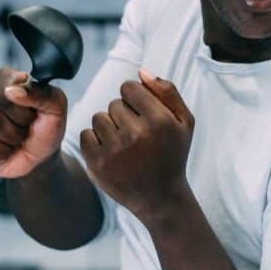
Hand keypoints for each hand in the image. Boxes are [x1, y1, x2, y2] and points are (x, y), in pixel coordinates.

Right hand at [0, 67, 68, 177]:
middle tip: (21, 133)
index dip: (22, 115)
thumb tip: (13, 90)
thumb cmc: (45, 129)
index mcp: (6, 78)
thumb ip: (43, 94)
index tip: (31, 117)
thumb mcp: (57, 110)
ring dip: (2, 149)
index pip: (6, 96)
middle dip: (13, 135)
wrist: (38, 156)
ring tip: (9, 142)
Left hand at [80, 68, 195, 221]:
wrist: (161, 198)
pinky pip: (86, 134)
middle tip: (137, 134)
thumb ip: (167, 91)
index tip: (142, 113)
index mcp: (159, 121)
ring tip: (124, 143)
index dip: (135, 98)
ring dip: (109, 127)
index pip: (129, 87)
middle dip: (124, 114)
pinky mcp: (97, 163)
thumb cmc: (173, 155)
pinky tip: (112, 152)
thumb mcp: (184, 122)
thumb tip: (140, 72)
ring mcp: (115, 150)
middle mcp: (136, 134)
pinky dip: (96, 141)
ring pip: (99, 117)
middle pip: (114, 103)